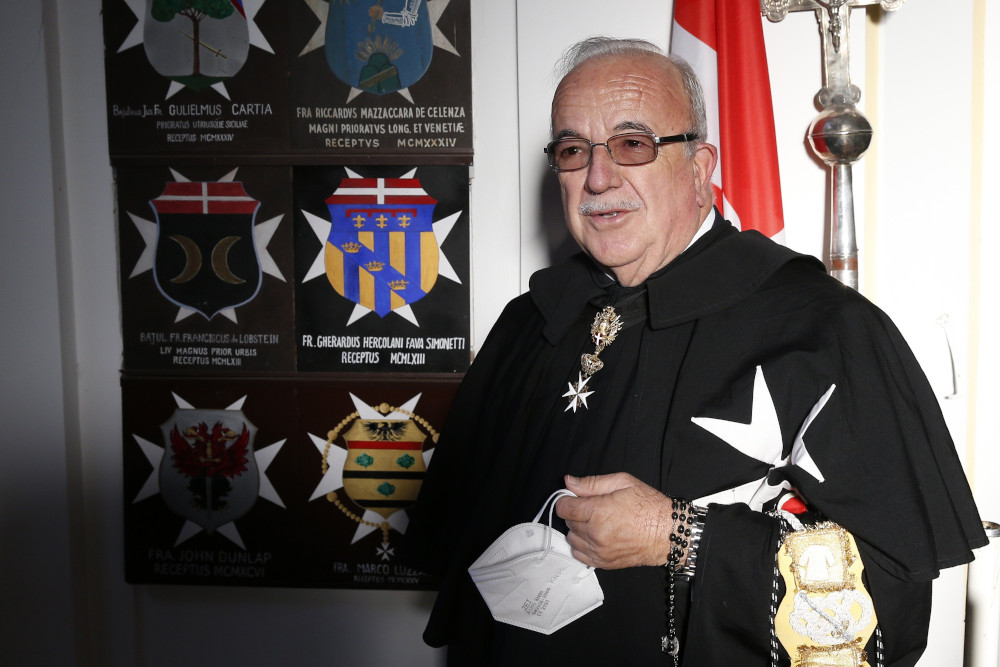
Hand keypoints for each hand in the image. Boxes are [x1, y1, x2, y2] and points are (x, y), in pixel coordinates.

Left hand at [556, 472, 673, 568]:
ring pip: (572, 538)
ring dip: (579, 530)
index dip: (567, 499)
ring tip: (597, 522)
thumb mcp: (622, 482)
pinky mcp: (604, 563)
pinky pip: (580, 555)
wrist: (668, 532)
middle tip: (594, 508)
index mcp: (598, 512)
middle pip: (568, 522)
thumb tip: (569, 482)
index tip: (575, 498)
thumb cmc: (649, 506)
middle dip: (577, 513)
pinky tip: (597, 537)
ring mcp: (599, 551)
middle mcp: (596, 534)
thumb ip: (592, 483)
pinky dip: (584, 545)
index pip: (563, 507)